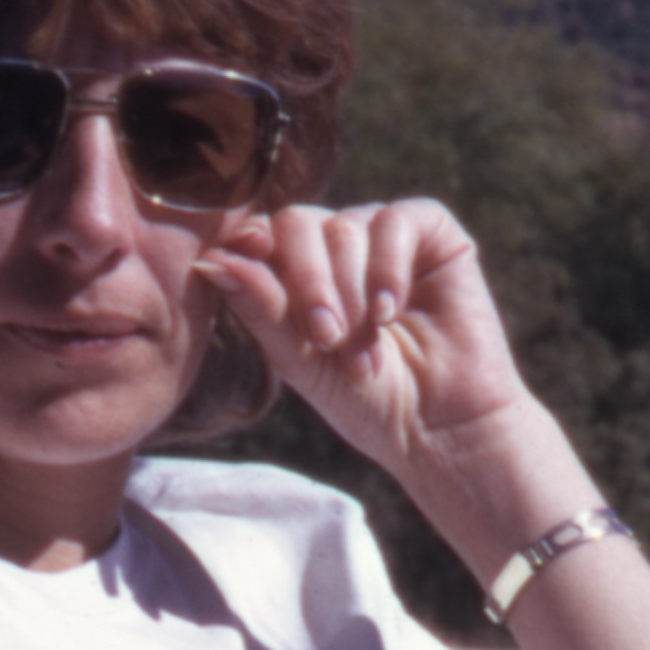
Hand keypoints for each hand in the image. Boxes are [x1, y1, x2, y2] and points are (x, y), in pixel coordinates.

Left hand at [195, 196, 530, 478]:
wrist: (440, 428)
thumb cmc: (366, 399)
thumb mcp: (301, 359)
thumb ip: (260, 307)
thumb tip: (209, 259)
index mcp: (297, 272)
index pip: (261, 236)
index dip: (251, 246)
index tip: (247, 267)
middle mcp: (338, 247)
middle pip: (297, 223)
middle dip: (306, 281)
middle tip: (325, 337)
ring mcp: (383, 236)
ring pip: (344, 228)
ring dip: (350, 294)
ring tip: (366, 351)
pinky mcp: (432, 233)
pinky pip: (395, 221)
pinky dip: (386, 268)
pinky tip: (389, 312)